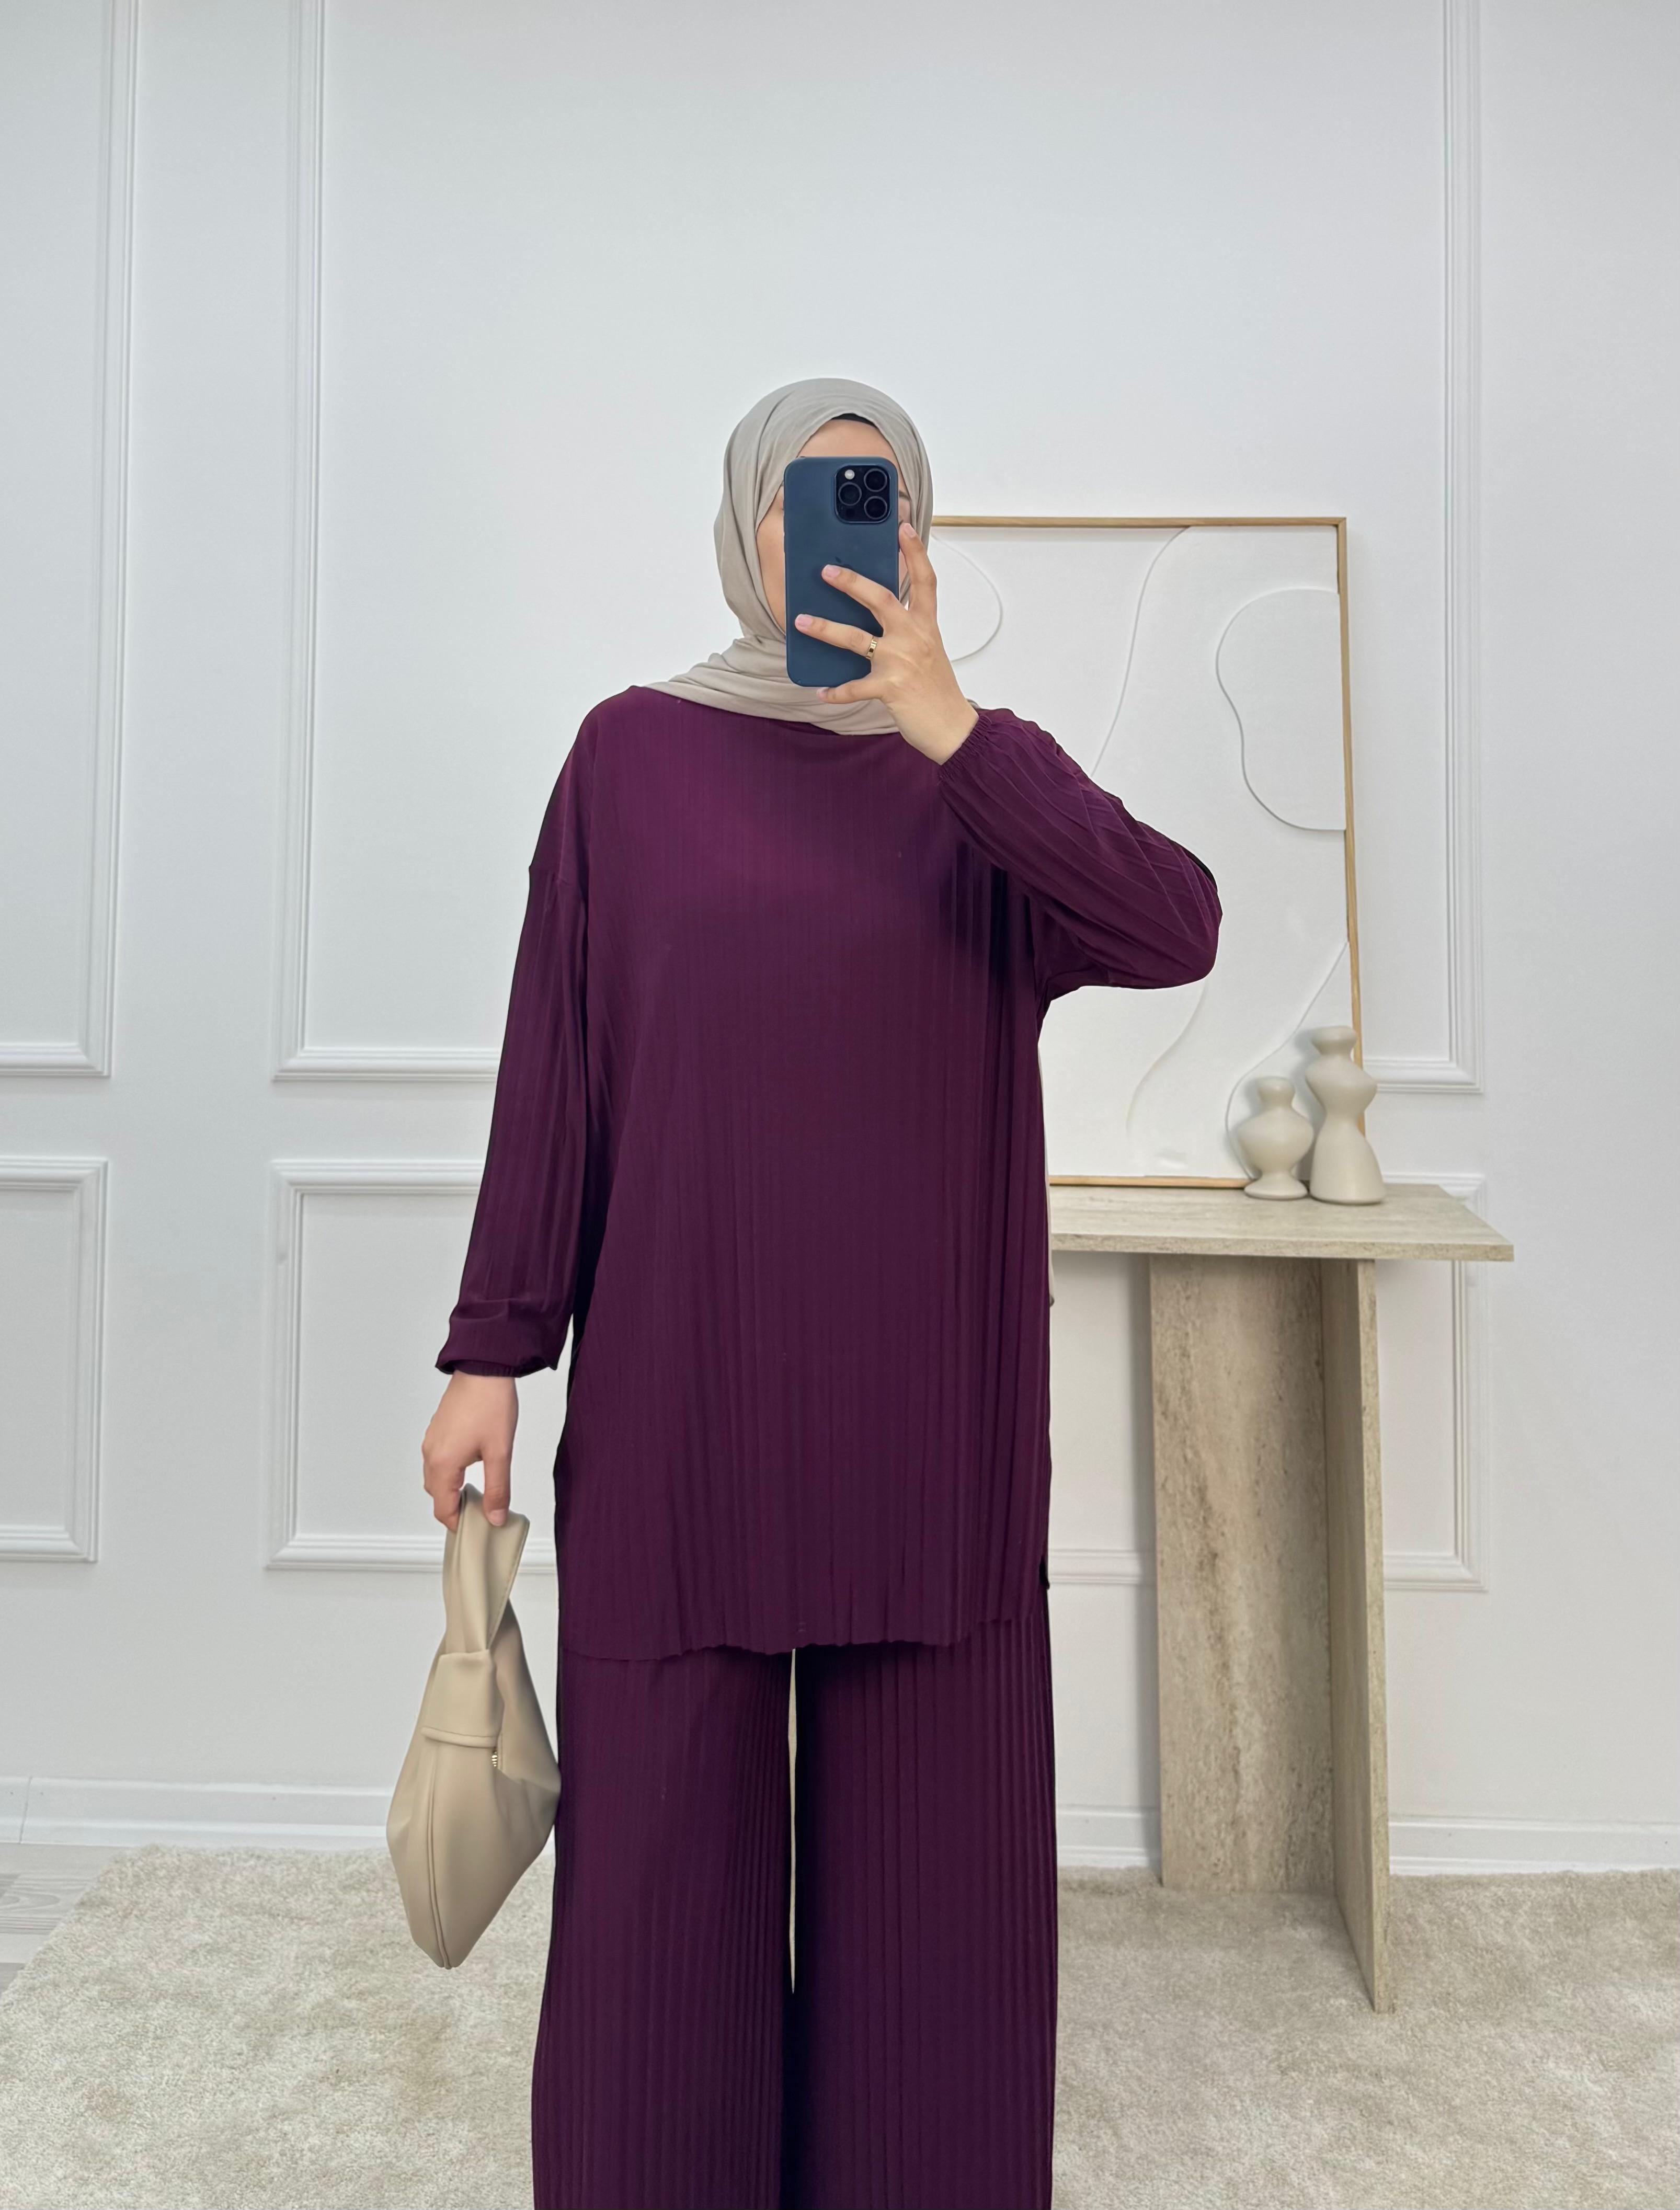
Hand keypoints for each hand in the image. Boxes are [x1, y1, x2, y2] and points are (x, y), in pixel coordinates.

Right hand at [421, 1371, 517, 1528]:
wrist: (484, 1368)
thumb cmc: (491, 1405)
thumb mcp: (500, 1452)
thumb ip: (497, 1489)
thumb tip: (494, 1518)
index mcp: (443, 1463)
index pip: (443, 1508)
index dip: (457, 1524)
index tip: (474, 1530)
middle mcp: (431, 1453)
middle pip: (436, 1494)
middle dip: (454, 1507)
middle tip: (480, 1512)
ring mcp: (431, 1440)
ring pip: (435, 1476)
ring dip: (451, 1489)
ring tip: (478, 1491)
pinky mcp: (437, 1429)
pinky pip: (437, 1459)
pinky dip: (449, 1471)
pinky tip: (472, 1464)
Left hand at [793, 522, 979, 762]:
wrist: (952, 728)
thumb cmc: (937, 690)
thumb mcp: (928, 652)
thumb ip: (907, 632)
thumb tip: (871, 618)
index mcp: (927, 626)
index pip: (925, 581)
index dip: (914, 552)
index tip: (902, 528)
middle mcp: (915, 638)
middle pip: (882, 599)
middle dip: (852, 582)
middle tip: (827, 571)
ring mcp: (902, 662)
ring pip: (857, 639)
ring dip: (825, 628)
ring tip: (801, 620)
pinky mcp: (890, 688)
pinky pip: (854, 687)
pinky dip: (835, 691)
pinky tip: (821, 692)